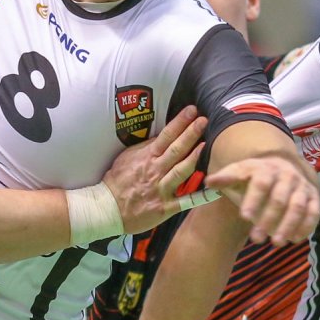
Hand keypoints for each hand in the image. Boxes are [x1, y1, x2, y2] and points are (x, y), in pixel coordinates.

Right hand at [103, 106, 210, 234]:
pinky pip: (184, 201)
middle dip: (191, 133)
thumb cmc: (116, 181)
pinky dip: (199, 197)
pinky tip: (213, 191)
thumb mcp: (127, 158)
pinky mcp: (164, 207)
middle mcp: (155, 170)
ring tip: (206, 145)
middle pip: (177, 149)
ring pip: (181, 171)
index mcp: (146, 157)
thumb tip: (162, 137)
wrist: (106, 208)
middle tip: (204, 120)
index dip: (180, 122)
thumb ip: (145, 148)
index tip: (192, 111)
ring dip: (194, 157)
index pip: (166, 136)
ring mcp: (161, 189)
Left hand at [205, 152, 319, 244]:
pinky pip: (314, 212)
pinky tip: (295, 240)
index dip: (254, 200)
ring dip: (288, 226)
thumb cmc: (254, 175)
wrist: (281, 164)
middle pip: (279, 199)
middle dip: (268, 219)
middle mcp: (287, 175)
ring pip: (298, 207)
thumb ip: (225, 178)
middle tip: (256, 239)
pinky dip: (306, 226)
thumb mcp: (238, 173)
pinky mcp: (313, 197)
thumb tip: (209, 182)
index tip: (244, 217)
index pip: (261, 184)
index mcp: (266, 168)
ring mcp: (301, 186)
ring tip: (276, 243)